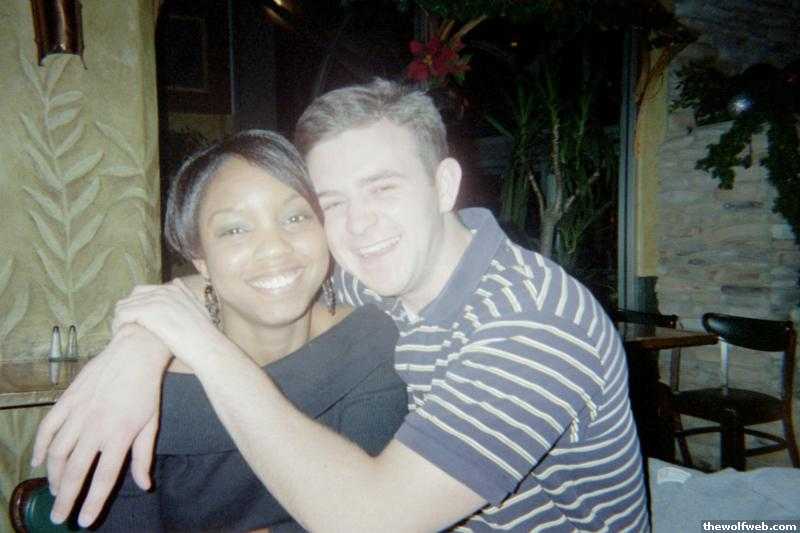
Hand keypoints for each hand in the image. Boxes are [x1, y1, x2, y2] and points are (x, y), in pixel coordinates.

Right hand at [31, 324, 170, 526]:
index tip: (83, 521)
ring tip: (56, 489)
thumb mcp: (151, 424)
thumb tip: (144, 486)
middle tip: (58, 517)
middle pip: (74, 471)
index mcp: (119, 435)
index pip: (104, 477)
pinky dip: (40, 447)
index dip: (93, 502)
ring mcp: (78, 413)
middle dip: (65, 498)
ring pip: (56, 453)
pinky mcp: (67, 400)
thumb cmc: (146, 391)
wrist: (135, 353)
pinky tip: (39, 462)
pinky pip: (47, 428)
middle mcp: (95, 427)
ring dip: (53, 476)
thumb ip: (143, 457)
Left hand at [112, 279, 223, 368]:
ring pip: (124, 305)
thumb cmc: (205, 336)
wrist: (207, 347)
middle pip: (132, 296)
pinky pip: (122, 315)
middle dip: (127, 311)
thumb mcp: (200, 309)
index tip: (136, 322)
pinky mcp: (148, 312)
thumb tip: (176, 282)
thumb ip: (187, 295)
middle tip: (126, 328)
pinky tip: (121, 337)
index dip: (137, 306)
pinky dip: (118, 325)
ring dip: (120, 319)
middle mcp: (164, 291)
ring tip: (121, 335)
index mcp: (174, 290)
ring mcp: (156, 300)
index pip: (144, 291)